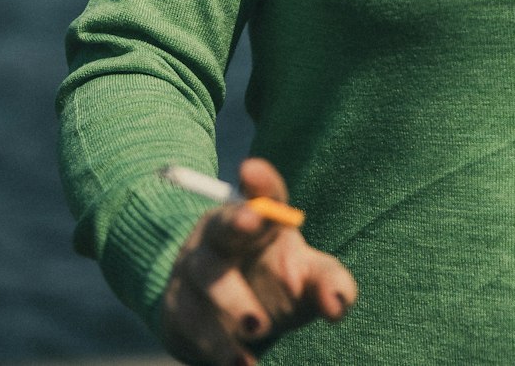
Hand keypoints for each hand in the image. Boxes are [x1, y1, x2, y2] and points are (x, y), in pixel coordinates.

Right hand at [161, 158, 357, 365]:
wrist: (226, 323)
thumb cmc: (276, 284)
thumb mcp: (307, 279)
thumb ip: (330, 283)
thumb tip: (337, 304)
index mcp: (259, 220)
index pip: (263, 194)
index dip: (259, 183)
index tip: (252, 169)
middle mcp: (221, 236)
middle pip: (223, 223)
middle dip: (235, 219)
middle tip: (252, 218)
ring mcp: (194, 268)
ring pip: (205, 275)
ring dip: (231, 301)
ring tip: (259, 329)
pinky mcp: (177, 307)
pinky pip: (190, 320)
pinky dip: (216, 344)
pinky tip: (242, 364)